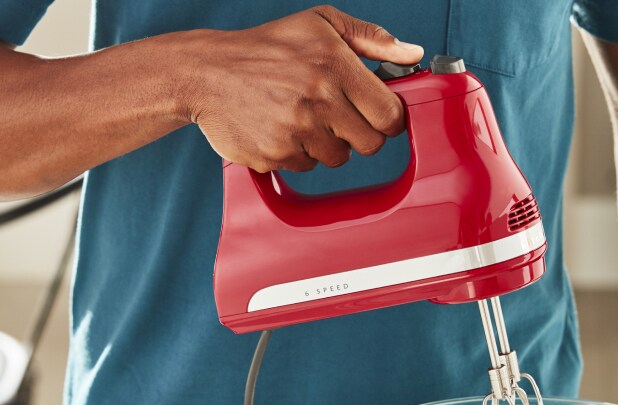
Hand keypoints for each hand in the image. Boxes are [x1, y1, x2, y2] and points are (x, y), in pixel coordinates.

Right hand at [176, 5, 423, 171]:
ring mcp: (295, 132)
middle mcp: (318, 100)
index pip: (390, 115)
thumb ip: (371, 39)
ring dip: (327, 143)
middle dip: (359, 133)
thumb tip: (412, 53)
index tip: (376, 113)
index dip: (387, 117)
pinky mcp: (275, 155)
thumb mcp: (320, 25)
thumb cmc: (267, 47)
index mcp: (335, 66)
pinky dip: (297, 152)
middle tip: (338, 115)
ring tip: (303, 116)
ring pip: (338, 158)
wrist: (205, 72)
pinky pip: (305, 166)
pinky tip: (281, 127)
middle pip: (370, 144)